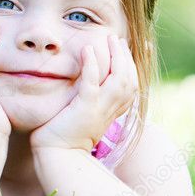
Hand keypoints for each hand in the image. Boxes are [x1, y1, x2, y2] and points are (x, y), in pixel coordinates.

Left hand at [30, 34, 137, 152]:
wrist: (57, 156)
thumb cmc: (64, 137)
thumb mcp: (82, 116)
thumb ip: (89, 101)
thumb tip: (87, 85)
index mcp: (112, 112)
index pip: (131, 86)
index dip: (134, 66)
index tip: (137, 48)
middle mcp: (110, 110)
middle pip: (129, 79)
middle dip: (126, 57)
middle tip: (118, 39)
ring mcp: (99, 109)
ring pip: (118, 79)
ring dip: (115, 56)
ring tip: (109, 39)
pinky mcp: (84, 109)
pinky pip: (91, 82)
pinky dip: (91, 64)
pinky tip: (87, 49)